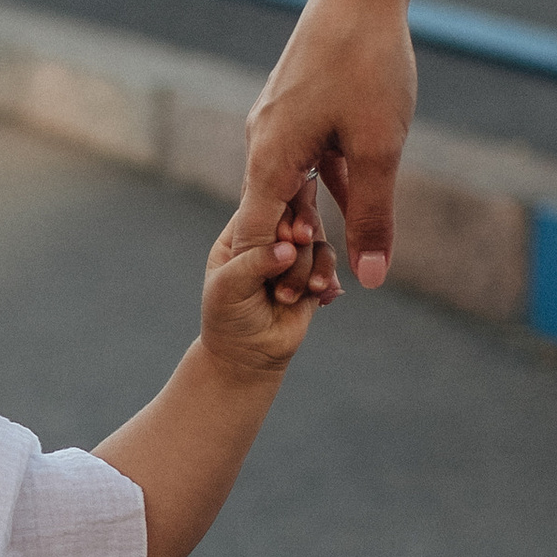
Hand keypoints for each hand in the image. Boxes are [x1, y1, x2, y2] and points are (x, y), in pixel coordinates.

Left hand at [199, 182, 338, 379]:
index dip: (279, 209)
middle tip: (295, 246)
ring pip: (315, 237)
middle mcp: (269, 237)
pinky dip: (323, 275)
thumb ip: (255, 262)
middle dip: (300, 232)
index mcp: (240, 231)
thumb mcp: (229, 287)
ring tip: (286, 295)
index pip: (263, 201)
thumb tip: (288, 247)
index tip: (284, 232)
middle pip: (297, 211)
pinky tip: (314, 293)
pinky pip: (328, 261)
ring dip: (305, 264)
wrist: (248, 356)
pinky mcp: (313, 274)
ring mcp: (294, 254)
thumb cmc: (228, 318)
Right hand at [236, 0, 417, 289]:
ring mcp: (278, 122)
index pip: (258, 235)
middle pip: (272, 214)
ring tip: (337, 261)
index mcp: (269, 157)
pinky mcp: (297, 107)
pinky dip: (325, 184)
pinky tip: (351, 199)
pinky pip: (305, 158)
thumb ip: (372, 216)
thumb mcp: (379, 149)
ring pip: (291, 186)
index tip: (300, 305)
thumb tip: (371, 278)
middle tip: (328, 295)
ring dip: (314, 220)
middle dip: (298, 255)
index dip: (277, 274)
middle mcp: (262, 141)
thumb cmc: (368, 64)